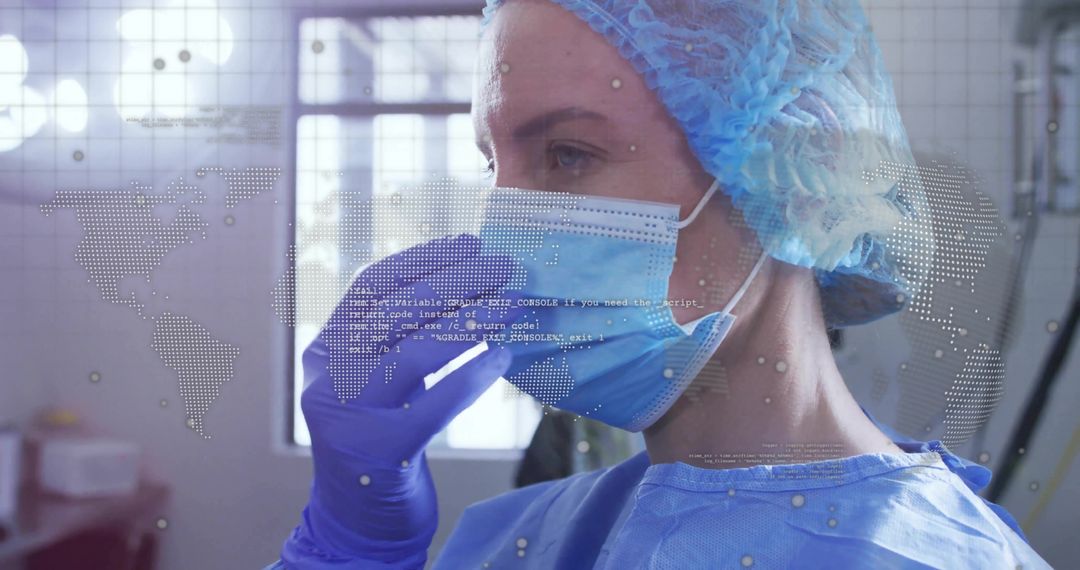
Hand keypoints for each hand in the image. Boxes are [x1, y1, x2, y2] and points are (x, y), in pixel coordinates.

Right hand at [281, 234, 520, 568]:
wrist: (356, 519)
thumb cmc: (382, 436)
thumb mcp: (380, 378)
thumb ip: (403, 336)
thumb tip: (467, 277)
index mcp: (326, 350)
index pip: (370, 288)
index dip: (420, 260)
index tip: (467, 242)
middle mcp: (328, 378)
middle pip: (394, 314)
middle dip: (454, 282)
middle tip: (503, 266)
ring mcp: (349, 417)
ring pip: (413, 354)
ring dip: (470, 322)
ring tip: (512, 303)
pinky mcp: (380, 452)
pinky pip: (435, 404)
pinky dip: (473, 377)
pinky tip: (503, 358)